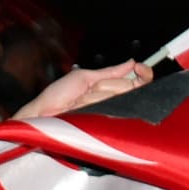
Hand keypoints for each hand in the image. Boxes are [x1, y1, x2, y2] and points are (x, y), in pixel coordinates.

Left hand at [15, 60, 152, 121]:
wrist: (44, 113)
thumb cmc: (59, 96)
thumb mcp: (85, 77)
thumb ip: (110, 72)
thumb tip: (131, 63)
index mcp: (112, 88)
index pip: (139, 81)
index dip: (144, 74)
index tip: (140, 68)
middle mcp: (115, 102)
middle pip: (130, 87)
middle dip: (107, 85)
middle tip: (89, 90)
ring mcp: (111, 115)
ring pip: (118, 96)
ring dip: (94, 95)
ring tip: (80, 101)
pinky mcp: (106, 126)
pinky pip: (109, 108)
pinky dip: (92, 102)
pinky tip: (82, 106)